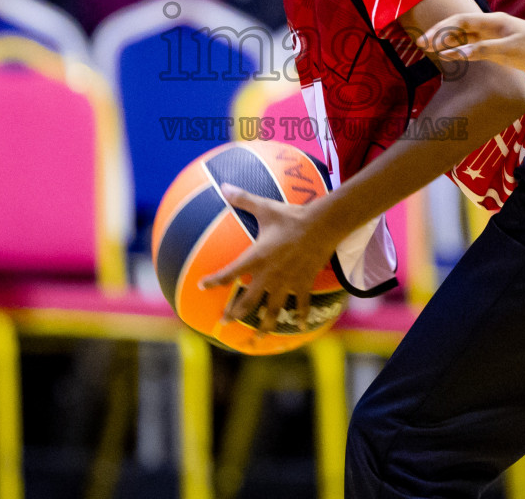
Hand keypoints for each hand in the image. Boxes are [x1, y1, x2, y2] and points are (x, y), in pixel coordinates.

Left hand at [198, 187, 340, 334]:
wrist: (322, 225)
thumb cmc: (291, 215)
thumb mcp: (265, 206)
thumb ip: (242, 198)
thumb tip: (223, 185)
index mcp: (256, 258)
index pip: (230, 273)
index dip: (215, 280)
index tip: (202, 286)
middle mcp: (269, 275)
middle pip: (248, 301)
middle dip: (234, 314)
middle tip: (223, 323)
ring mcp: (287, 282)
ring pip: (272, 310)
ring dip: (263, 327)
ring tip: (256, 340)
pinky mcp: (304, 283)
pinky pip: (301, 305)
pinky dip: (300, 316)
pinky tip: (298, 327)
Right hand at [416, 12, 524, 77]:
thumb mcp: (509, 50)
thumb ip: (482, 50)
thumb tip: (455, 52)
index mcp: (494, 21)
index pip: (460, 21)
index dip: (441, 30)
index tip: (425, 41)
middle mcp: (492, 26)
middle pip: (460, 26)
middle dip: (439, 34)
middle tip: (421, 45)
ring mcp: (496, 36)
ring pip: (466, 36)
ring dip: (448, 41)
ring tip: (430, 50)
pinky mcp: (501, 48)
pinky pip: (475, 46)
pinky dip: (461, 50)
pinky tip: (452, 56)